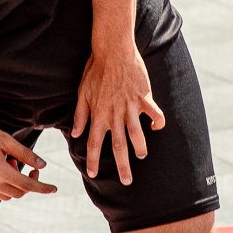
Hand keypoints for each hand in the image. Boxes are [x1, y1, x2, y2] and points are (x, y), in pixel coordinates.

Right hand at [0, 115, 54, 199]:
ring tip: (9, 163)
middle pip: (17, 193)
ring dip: (13, 184)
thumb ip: (25, 154)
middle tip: (28, 166)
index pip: (27, 185)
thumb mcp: (5, 139)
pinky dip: (1, 184)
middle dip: (27, 183)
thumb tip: (42, 165)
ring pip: (5, 195)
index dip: (42, 187)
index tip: (54, 188)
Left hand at [70, 42, 164, 185]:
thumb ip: (80, 115)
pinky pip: (154, 114)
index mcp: (98, 115)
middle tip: (127, 181)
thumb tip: (75, 134)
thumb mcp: (82, 93)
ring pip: (137, 134)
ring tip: (142, 156)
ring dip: (140, 148)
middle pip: (119, 146)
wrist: (113, 50)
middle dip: (123, 166)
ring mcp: (130, 107)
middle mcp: (114, 115)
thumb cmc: (95, 70)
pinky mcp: (144, 97)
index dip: (94, 160)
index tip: (94, 174)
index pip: (94, 144)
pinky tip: (157, 127)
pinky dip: (157, 122)